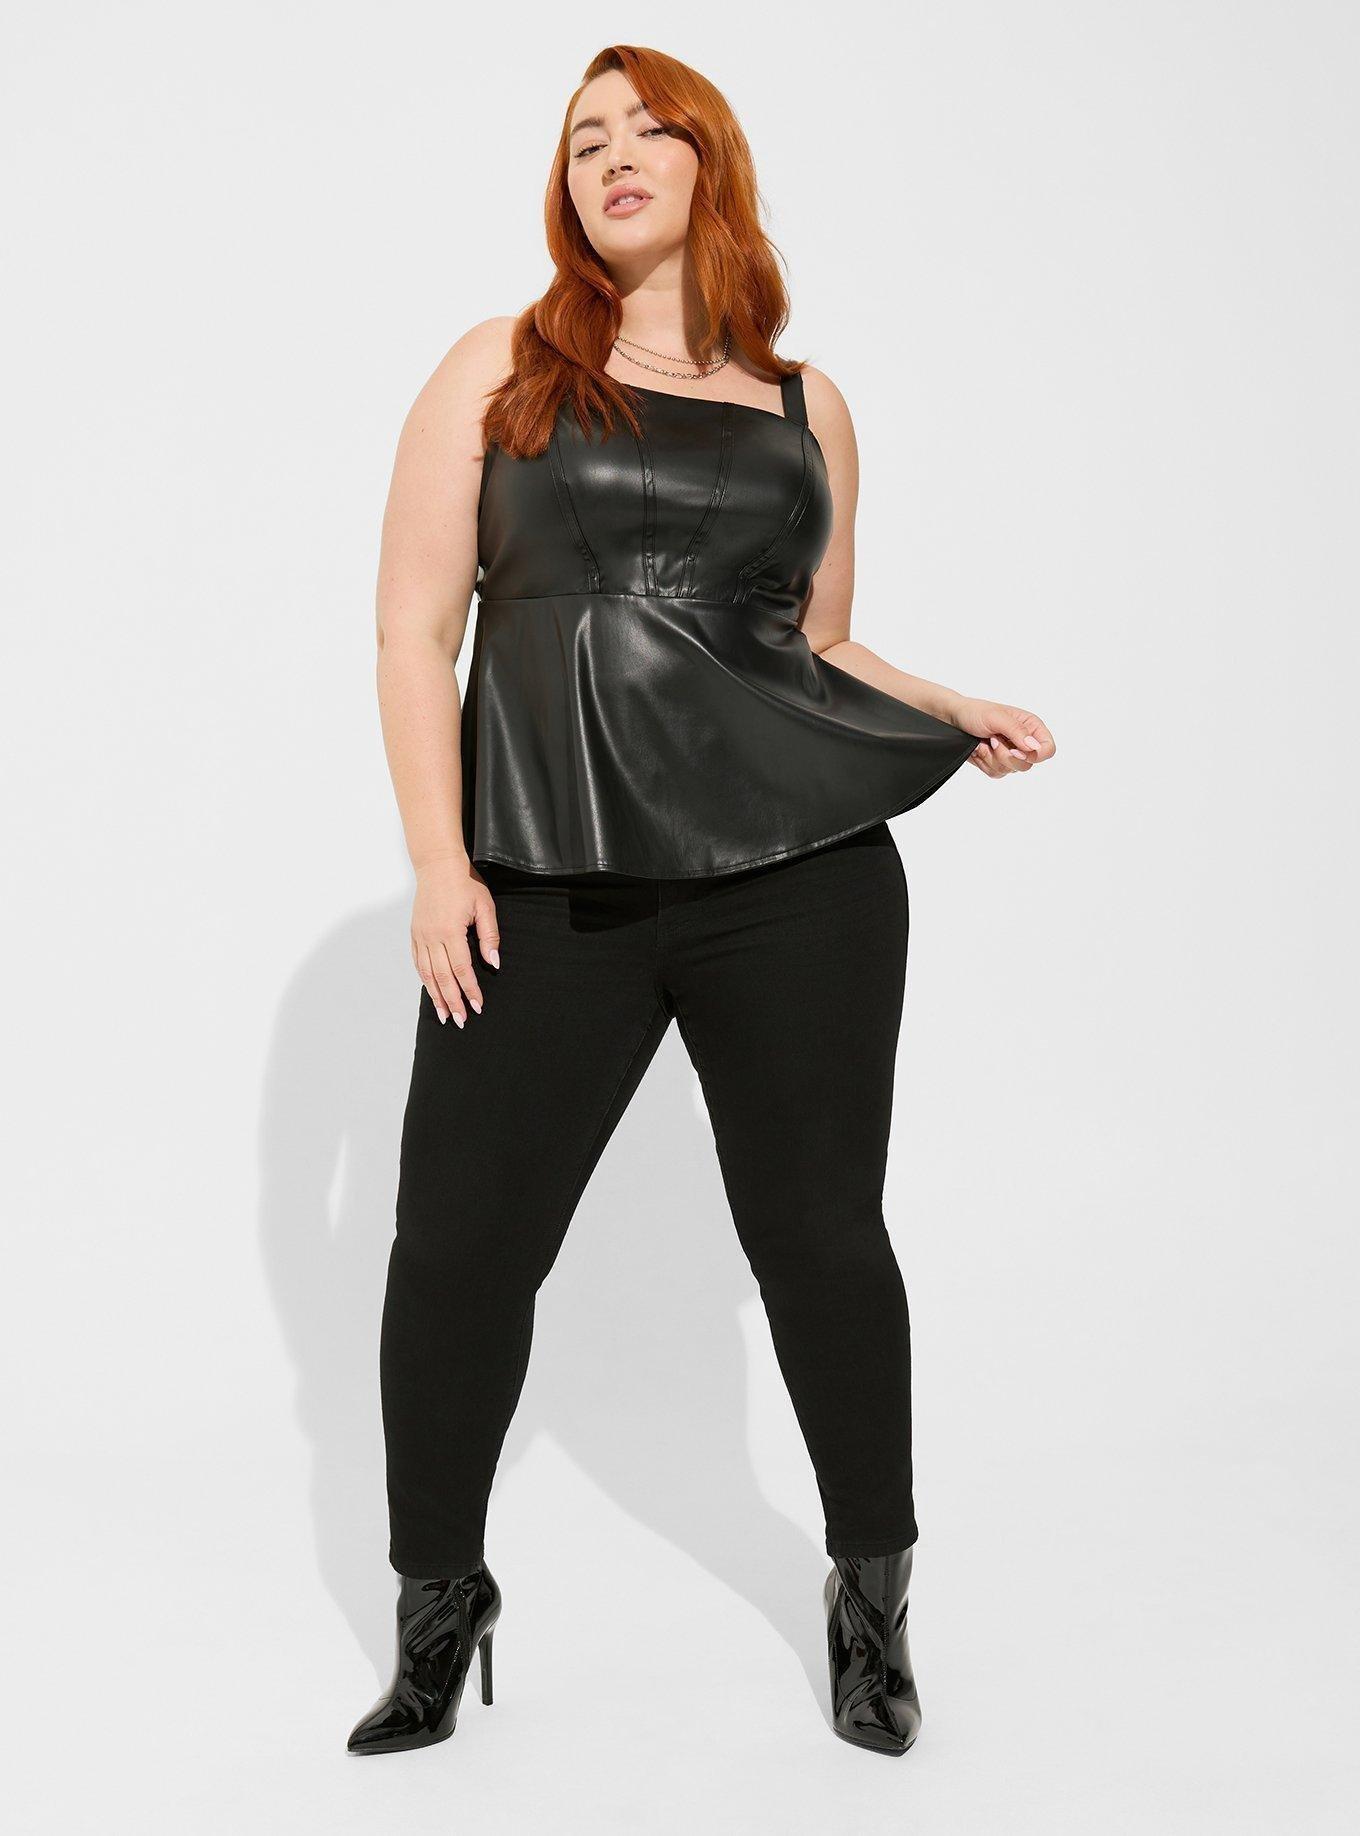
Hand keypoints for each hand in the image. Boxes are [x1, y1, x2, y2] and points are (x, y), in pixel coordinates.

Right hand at [410, 854, 500, 1026]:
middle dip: (453, 1001)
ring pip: (427, 974)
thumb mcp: (485, 906)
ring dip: (436, 996)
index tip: (477, 1006)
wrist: (438, 866)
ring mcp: (421, 936)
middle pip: (443, 977)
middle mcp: (432, 937)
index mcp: (451, 931)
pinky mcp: (415, 933)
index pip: (462, 969)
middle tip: (461, 1020)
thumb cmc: (465, 883)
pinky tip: (431, 991)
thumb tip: (494, 962)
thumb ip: (489, 936)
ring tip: (445, 1015)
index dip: (470, 990)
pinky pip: (418, 962)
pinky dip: (425, 979)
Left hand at [950, 697, 1056, 778]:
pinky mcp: (998, 764)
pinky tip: (979, 749)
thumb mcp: (997, 717)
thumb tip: (1034, 746)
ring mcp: (1011, 755)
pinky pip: (996, 773)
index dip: (1036, 755)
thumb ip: (1017, 731)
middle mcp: (1024, 742)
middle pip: (1028, 764)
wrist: (954, 720)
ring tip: (984, 741)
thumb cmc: (976, 712)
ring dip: (992, 757)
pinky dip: (984, 762)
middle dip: (1006, 755)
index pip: (1048, 749)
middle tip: (992, 740)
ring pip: (1011, 770)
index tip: (1016, 750)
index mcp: (1031, 727)